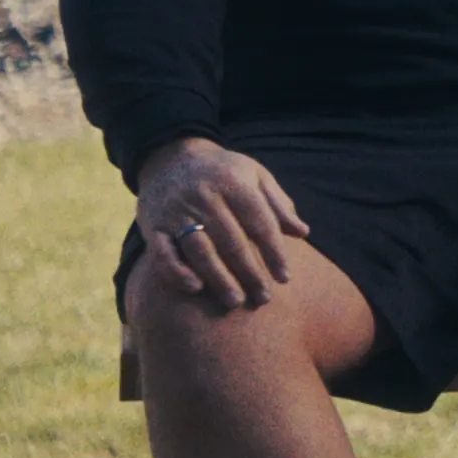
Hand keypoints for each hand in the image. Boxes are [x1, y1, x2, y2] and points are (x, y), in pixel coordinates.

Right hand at [134, 136, 309, 310]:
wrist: (171, 157)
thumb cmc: (223, 171)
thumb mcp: (255, 176)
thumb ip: (278, 204)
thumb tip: (303, 232)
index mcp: (233, 183)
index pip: (259, 222)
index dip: (274, 251)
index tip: (285, 278)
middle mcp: (204, 197)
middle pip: (231, 241)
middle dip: (249, 272)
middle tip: (263, 298)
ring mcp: (176, 212)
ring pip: (200, 250)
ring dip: (218, 278)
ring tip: (235, 300)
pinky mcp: (154, 226)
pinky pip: (163, 252)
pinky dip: (177, 271)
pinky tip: (195, 288)